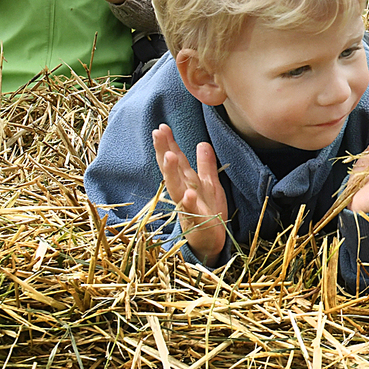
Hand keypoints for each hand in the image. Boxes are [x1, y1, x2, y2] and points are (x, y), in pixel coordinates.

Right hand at [152, 124, 227, 262]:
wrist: (211, 242)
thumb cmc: (208, 212)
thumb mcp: (209, 185)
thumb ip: (205, 165)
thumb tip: (202, 143)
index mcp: (186, 182)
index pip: (175, 160)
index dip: (169, 144)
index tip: (162, 127)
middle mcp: (183, 192)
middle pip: (171, 169)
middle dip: (163, 151)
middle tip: (157, 133)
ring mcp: (187, 207)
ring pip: (176, 187)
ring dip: (171, 173)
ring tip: (168, 156)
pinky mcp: (196, 221)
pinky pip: (191, 211)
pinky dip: (188, 203)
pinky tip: (188, 193)